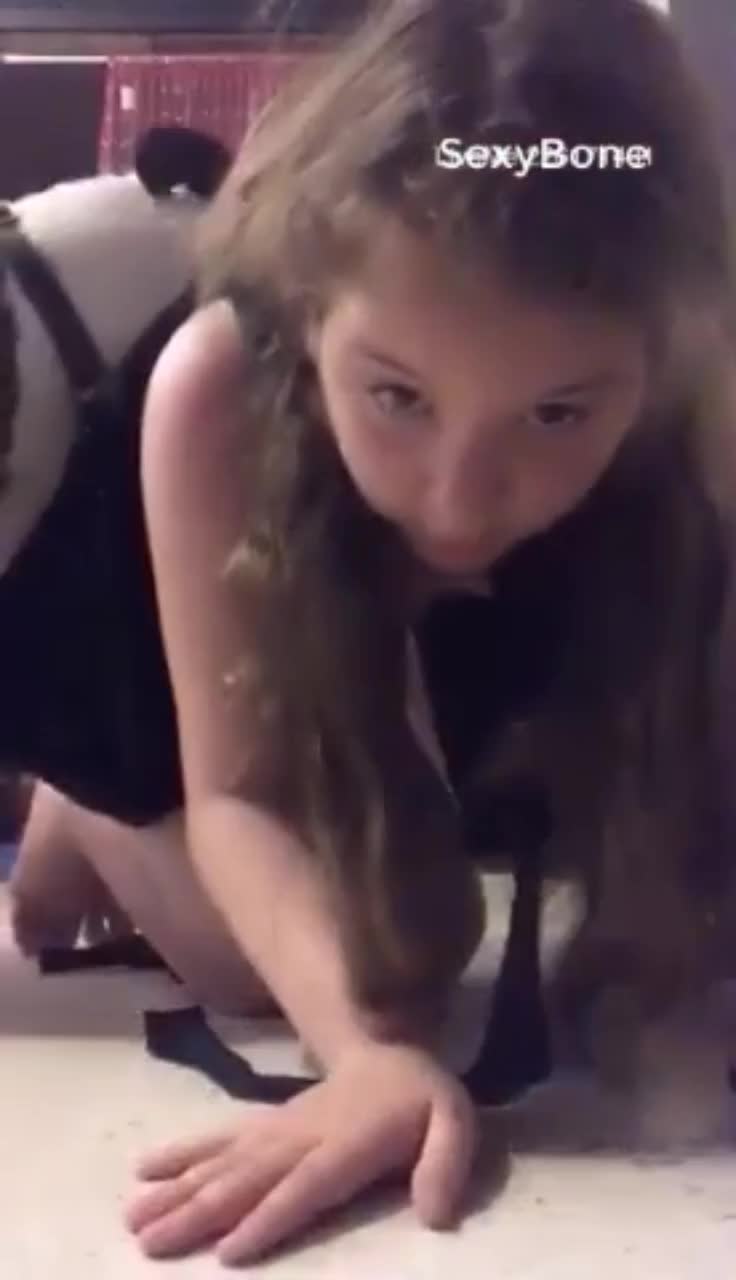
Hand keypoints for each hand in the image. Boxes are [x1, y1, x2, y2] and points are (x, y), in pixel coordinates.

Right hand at [126, 1041, 476, 1265]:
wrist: (389, 1047)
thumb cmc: (422, 1097)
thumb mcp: (455, 1122)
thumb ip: (447, 1164)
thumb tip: (436, 1214)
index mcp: (349, 1142)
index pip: (304, 1185)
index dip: (269, 1216)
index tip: (227, 1251)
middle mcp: (303, 1136)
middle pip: (248, 1178)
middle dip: (200, 1212)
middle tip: (152, 1243)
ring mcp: (278, 1128)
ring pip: (223, 1161)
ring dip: (179, 1190)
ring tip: (136, 1218)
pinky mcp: (264, 1124)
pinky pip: (218, 1139)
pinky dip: (181, 1154)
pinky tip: (145, 1170)